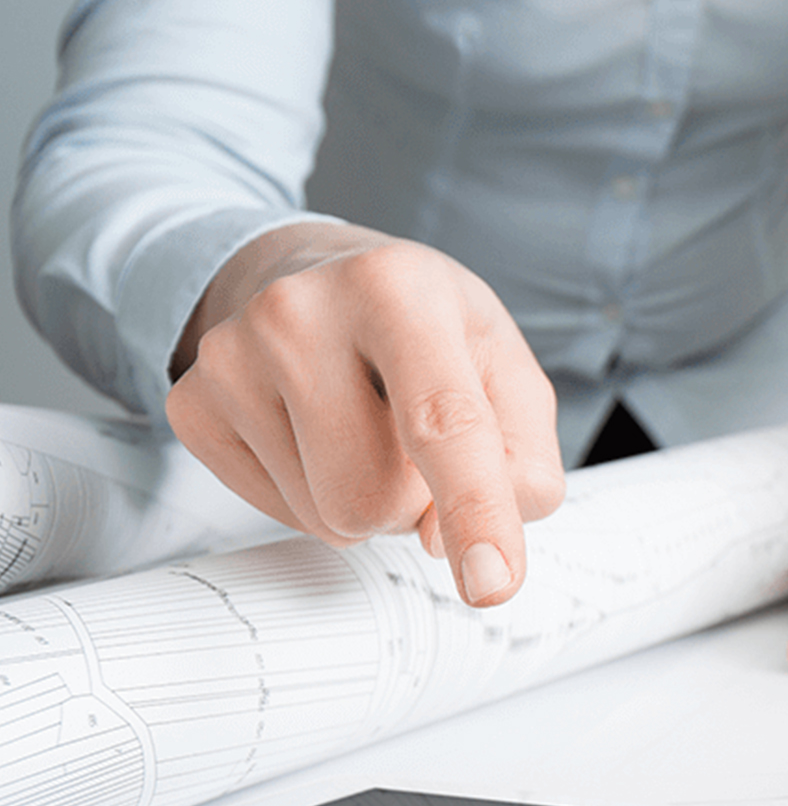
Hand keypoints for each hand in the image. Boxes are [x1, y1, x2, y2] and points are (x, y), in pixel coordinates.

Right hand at [166, 222, 564, 606]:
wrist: (323, 278)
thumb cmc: (426, 328)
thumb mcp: (506, 370)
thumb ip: (521, 463)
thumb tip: (444, 539)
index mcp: (398, 288)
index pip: (443, 421)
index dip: (475, 508)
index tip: (491, 583)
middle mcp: (300, 311)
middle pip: (374, 497)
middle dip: (411, 498)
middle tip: (407, 433)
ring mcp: (231, 357)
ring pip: (327, 518)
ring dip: (364, 499)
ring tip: (363, 424)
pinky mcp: (192, 404)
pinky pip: (278, 516)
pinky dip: (315, 496)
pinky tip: (316, 430)